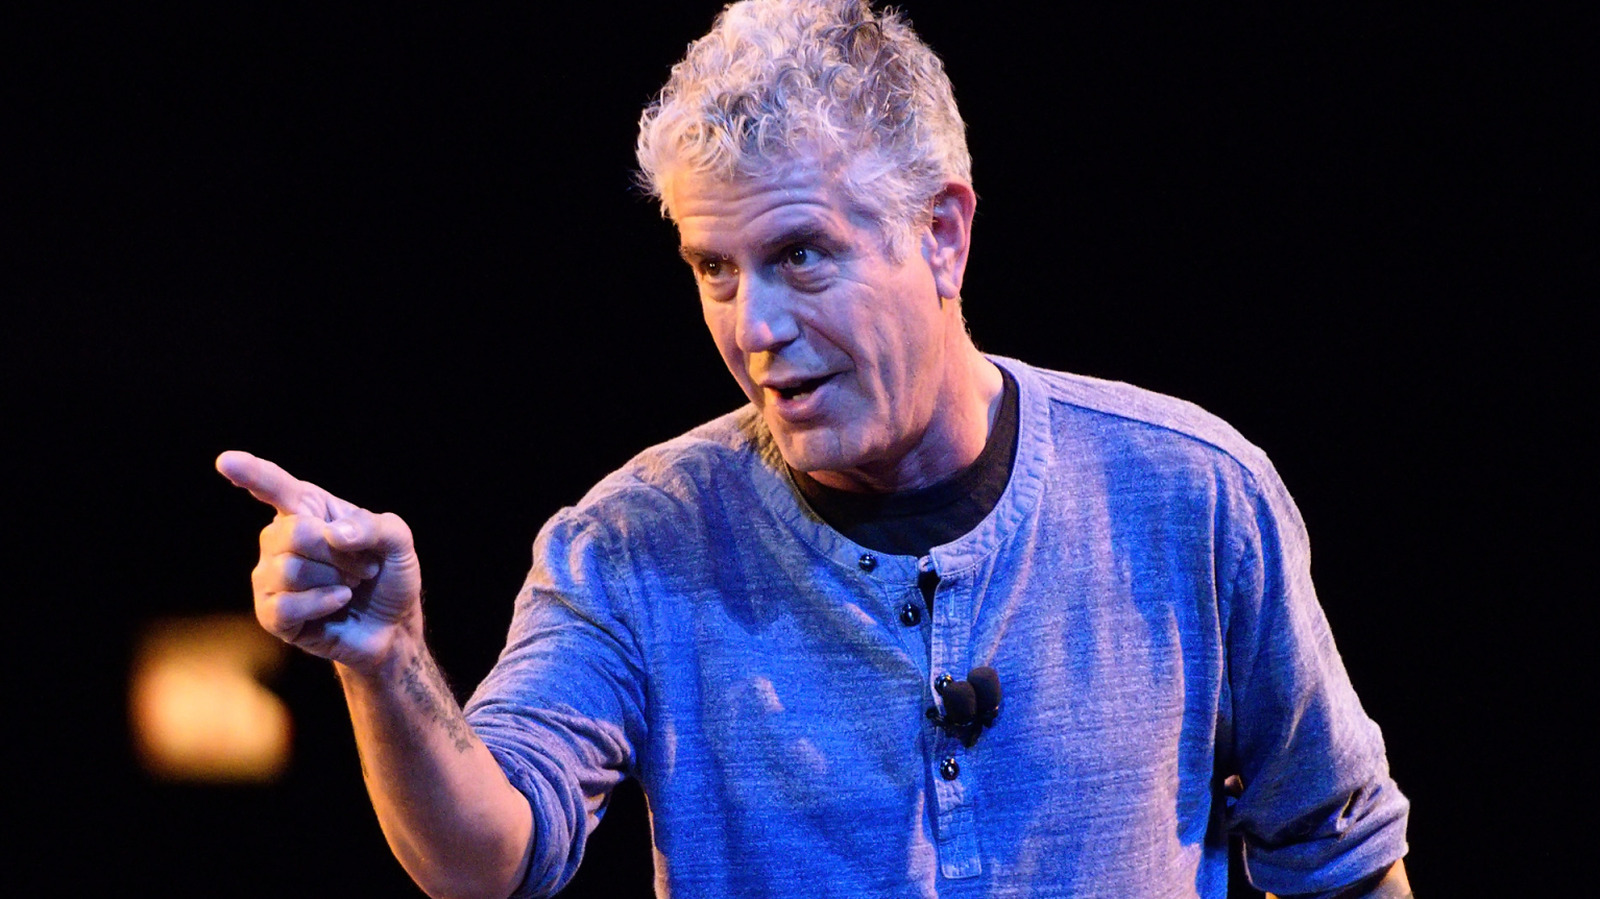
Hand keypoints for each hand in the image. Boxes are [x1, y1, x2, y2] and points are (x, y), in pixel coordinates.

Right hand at [216, 450, 422, 672]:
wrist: (393, 625)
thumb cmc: (388, 575)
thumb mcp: (398, 541)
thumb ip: (373, 527)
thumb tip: (333, 534)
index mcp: (306, 509)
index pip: (274, 486)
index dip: (250, 473)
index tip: (226, 461)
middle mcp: (279, 538)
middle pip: (294, 533)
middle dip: (339, 553)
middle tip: (365, 568)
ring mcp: (269, 577)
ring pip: (291, 570)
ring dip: (335, 580)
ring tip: (350, 586)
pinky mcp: (270, 614)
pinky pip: (285, 606)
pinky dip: (322, 603)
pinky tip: (339, 602)